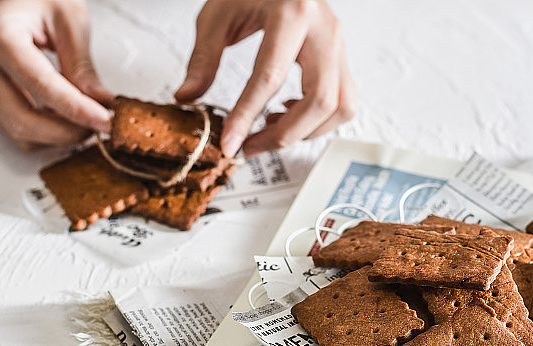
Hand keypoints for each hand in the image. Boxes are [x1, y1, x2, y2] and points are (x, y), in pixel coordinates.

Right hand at [0, 0, 112, 150]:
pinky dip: (46, 133)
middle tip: (100, 126)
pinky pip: (16, 128)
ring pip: (19, 132)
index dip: (76, 109)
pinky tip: (67, 119)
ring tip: (86, 122)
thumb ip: (82, 65)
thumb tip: (102, 102)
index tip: (104, 121)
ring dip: (58, 137)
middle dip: (67, 132)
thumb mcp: (69, 19)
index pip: (41, 85)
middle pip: (22, 120)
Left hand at [175, 0, 355, 157]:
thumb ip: (204, 57)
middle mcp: (324, 30)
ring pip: (340, 107)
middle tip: (252, 146)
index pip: (271, 77)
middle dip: (285, 135)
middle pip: (319, 101)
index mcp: (292, 12)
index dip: (248, 116)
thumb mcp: (219, 14)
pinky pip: (344, 101)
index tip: (232, 142)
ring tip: (273, 128)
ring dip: (308, 131)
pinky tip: (290, 113)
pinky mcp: (342, 57)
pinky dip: (320, 120)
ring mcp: (339, 45)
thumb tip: (188, 95)